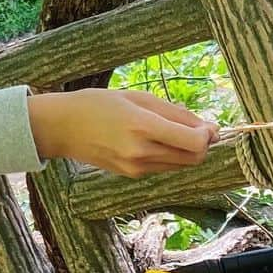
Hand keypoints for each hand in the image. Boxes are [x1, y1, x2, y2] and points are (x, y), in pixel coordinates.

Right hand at [27, 88, 216, 175]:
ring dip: (188, 151)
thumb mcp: (137, 97)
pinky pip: (164, 167)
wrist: (63, 128)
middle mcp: (141, 152)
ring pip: (181, 165)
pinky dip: (171, 156)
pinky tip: (158, 140)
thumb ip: (174, 113)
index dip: (209, 135)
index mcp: (143, 127)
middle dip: (203, 144)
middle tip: (200, 128)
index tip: (209, 125)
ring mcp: (136, 168)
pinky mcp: (131, 175)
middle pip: (193, 158)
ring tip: (176, 130)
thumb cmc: (98, 104)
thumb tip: (207, 127)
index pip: (194, 142)